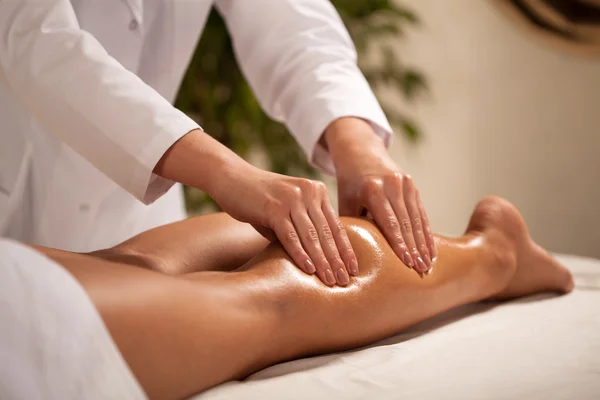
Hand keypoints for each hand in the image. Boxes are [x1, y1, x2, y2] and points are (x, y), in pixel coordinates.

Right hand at [152, 129, 355, 285]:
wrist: (231, 178)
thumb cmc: (259, 200)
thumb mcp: (286, 211)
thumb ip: (302, 228)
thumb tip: (316, 259)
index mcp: (316, 191)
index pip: (335, 225)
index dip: (345, 249)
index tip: (353, 268)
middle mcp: (309, 192)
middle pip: (327, 232)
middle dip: (337, 259)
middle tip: (346, 281)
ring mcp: (292, 198)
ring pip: (312, 236)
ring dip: (322, 261)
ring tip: (331, 281)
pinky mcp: (274, 207)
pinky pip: (291, 236)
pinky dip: (300, 254)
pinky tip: (309, 269)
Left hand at [325, 118, 435, 275]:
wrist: (361, 153)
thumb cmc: (349, 184)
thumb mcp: (345, 201)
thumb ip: (351, 226)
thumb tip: (350, 257)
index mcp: (373, 189)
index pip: (389, 222)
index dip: (399, 244)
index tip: (406, 263)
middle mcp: (392, 184)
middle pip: (406, 222)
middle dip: (415, 248)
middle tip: (421, 270)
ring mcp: (405, 183)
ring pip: (417, 218)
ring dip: (424, 243)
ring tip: (428, 264)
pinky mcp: (413, 185)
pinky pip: (421, 212)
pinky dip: (426, 232)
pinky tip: (431, 249)